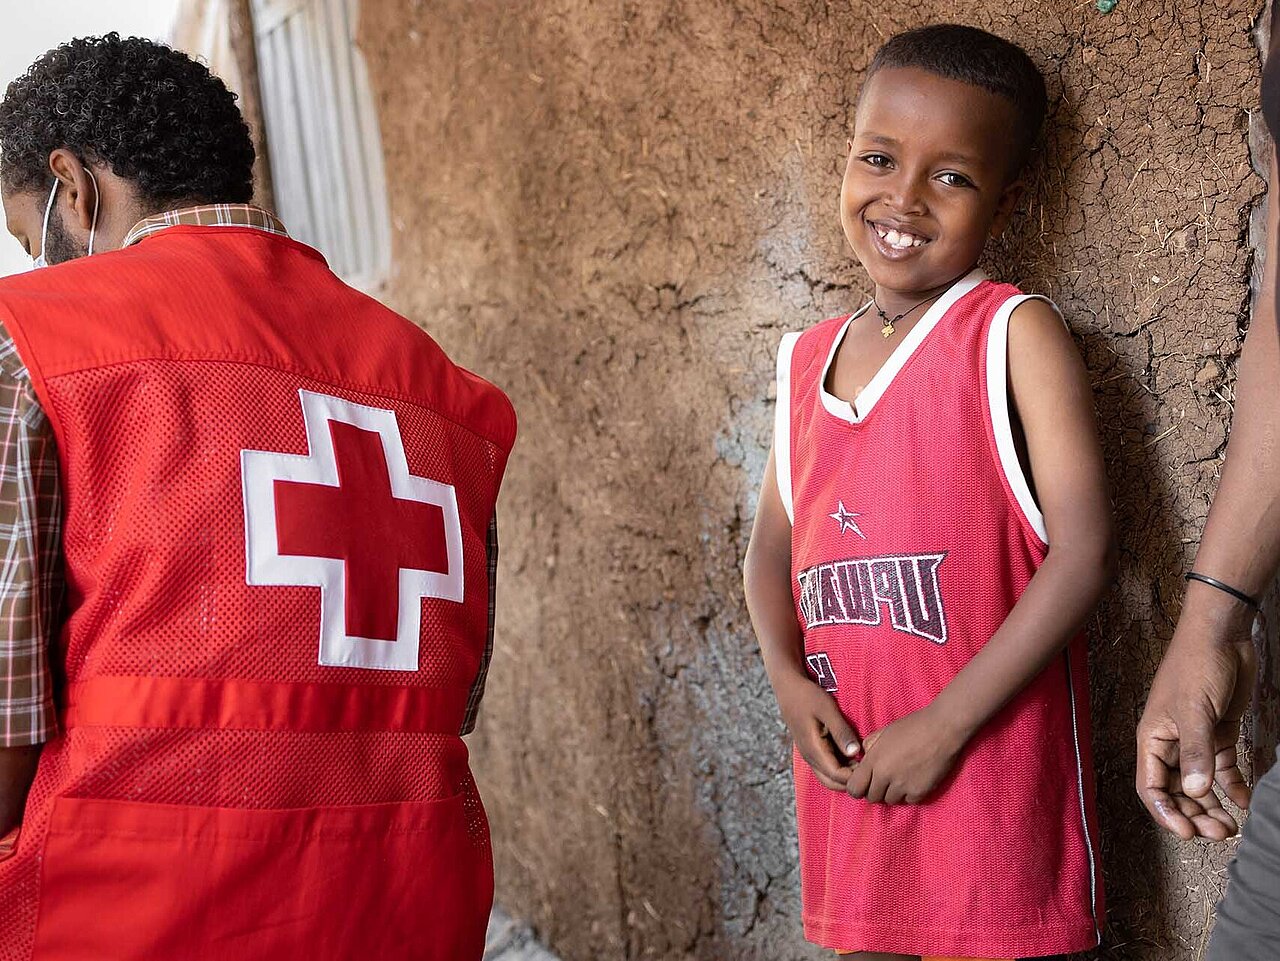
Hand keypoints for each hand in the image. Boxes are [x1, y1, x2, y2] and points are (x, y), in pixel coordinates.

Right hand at [775, 674, 860, 791]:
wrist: (788, 688)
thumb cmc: (808, 696)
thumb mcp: (827, 710)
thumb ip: (841, 732)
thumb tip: (855, 753)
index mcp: (813, 749)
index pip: (836, 775)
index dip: (854, 776)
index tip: (871, 767)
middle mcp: (810, 757)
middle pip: (832, 783)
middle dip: (851, 781)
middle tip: (869, 768)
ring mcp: (809, 754)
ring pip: (828, 777)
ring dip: (845, 776)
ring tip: (863, 763)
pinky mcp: (812, 750)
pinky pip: (826, 767)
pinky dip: (840, 768)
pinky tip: (853, 757)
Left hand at [846, 705, 964, 804]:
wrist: (942, 728)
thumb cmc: (912, 726)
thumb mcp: (883, 732)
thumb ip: (869, 747)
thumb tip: (863, 761)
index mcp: (873, 760)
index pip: (854, 789)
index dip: (858, 787)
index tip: (866, 782)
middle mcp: (885, 776)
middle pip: (872, 798)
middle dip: (876, 790)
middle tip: (885, 780)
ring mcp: (903, 785)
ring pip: (890, 801)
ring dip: (893, 793)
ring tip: (901, 778)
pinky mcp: (920, 791)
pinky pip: (908, 801)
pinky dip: (910, 794)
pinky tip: (914, 780)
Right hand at [1136, 617, 1256, 840]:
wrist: (1222, 637)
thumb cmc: (1196, 666)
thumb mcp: (1194, 711)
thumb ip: (1195, 752)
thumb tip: (1195, 790)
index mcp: (1153, 738)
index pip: (1151, 787)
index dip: (1166, 813)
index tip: (1188, 832)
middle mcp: (1171, 744)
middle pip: (1177, 791)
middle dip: (1195, 814)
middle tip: (1219, 830)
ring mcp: (1196, 741)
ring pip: (1200, 785)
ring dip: (1213, 806)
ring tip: (1232, 825)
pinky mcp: (1219, 735)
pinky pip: (1223, 770)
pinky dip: (1234, 788)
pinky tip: (1246, 801)